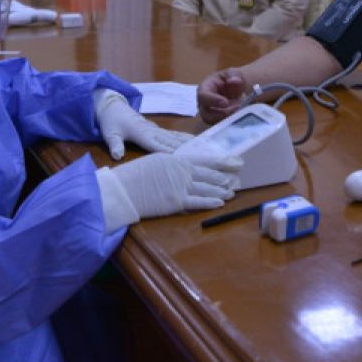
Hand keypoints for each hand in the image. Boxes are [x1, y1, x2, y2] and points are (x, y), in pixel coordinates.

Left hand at [95, 90, 193, 159]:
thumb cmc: (111, 121)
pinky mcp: (155, 128)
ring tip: (201, 148)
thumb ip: (115, 145)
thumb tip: (117, 156)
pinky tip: (191, 140)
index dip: (170, 153)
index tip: (183, 160)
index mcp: (142, 134)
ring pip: (173, 137)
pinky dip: (182, 138)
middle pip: (170, 142)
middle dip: (184, 149)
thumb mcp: (110, 134)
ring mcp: (155, 129)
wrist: (112, 106)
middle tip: (200, 156)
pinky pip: (171, 134)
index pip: (158, 146)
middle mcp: (152, 131)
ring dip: (186, 143)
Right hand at [111, 152, 241, 216]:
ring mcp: (180, 186)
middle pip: (209, 175)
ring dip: (221, 190)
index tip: (236, 162)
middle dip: (225, 178)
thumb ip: (173, 165)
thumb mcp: (156, 161)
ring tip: (232, 192)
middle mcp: (182, 171)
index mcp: (177, 159)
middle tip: (237, 180)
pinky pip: (198, 202)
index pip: (205, 160)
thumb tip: (185, 168)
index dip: (222, 162)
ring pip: (207, 188)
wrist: (124, 188)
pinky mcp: (176, 201)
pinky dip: (210, 202)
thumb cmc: (136, 173)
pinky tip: (220, 202)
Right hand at [196, 68, 249, 124]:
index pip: (203, 96)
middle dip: (221, 113)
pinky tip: (239, 116)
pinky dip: (229, 123)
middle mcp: (203, 103)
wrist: (235, 88)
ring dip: (226, 119)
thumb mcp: (232, 73)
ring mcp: (209, 113)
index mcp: (204, 88)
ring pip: (213, 122)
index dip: (213, 100)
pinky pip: (220, 125)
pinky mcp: (216, 120)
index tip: (226, 102)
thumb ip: (233, 75)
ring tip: (239, 112)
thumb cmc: (230, 79)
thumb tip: (234, 81)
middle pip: (205, 113)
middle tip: (236, 108)